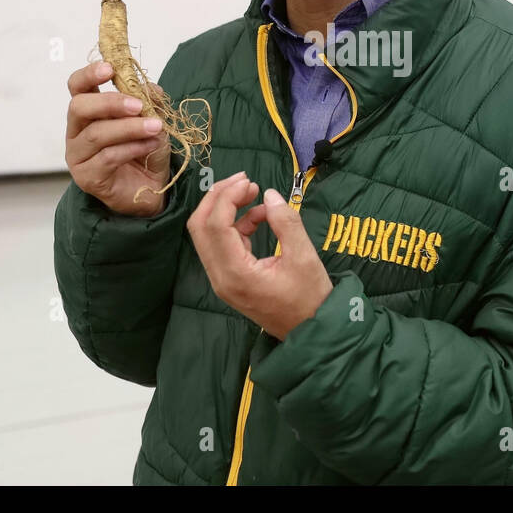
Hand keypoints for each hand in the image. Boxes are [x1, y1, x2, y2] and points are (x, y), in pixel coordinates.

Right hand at [65, 60, 171, 216]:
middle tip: (138, 105)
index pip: (77, 87)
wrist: (152, 188)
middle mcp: (76, 132)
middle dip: (110, 103)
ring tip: (155, 127)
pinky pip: (108, 157)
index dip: (89, 74)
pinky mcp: (87, 178)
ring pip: (96, 134)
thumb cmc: (146, 151)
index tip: (109, 68)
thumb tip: (149, 86)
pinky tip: (150, 145)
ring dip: (129, 128)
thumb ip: (149, 101)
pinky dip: (132, 148)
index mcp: (88, 112)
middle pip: (79, 107)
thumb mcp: (153, 120)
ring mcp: (78, 156)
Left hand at [186, 172, 333, 340]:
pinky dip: (237, 224)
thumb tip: (270, 194)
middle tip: (244, 180)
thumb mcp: (304, 257)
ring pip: (208, 234)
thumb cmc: (310, 298)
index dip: (227, 197)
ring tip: (255, 192)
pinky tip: (261, 215)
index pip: (215, 226)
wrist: (311, 332)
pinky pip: (222, 243)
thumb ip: (286, 222)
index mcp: (235, 274)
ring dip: (226, 209)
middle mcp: (220, 277)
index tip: (250, 181)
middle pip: (200, 227)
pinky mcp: (230, 278)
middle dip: (218, 197)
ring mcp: (222, 279)